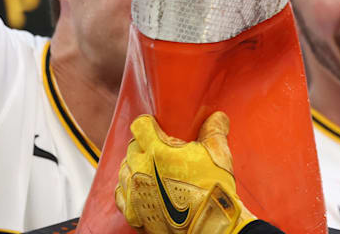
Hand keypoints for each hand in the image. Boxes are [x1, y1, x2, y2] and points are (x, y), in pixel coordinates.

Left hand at [116, 112, 255, 233]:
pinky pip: (120, 195)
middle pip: (132, 147)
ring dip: (135, 166)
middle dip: (146, 146)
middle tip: (163, 151)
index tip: (159, 128)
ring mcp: (134, 193)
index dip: (150, 125)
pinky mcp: (133, 214)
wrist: (209, 227)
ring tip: (154, 170)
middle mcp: (139, 170)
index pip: (140, 126)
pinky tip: (143, 188)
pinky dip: (129, 189)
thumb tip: (217, 117)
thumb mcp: (218, 154)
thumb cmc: (213, 190)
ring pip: (124, 169)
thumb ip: (214, 130)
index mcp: (157, 151)